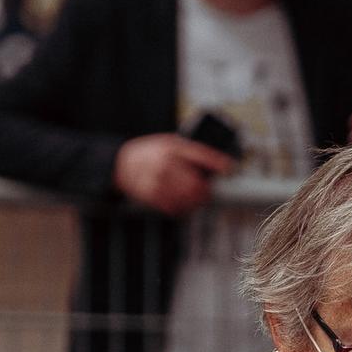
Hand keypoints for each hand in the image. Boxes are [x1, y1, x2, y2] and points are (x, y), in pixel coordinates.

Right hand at [112, 133, 234, 215]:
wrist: (121, 162)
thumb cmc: (151, 153)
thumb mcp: (169, 143)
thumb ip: (189, 152)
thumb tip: (216, 165)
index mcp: (173, 147)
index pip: (201, 154)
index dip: (218, 162)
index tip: (231, 168)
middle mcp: (166, 162)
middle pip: (197, 183)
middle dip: (206, 190)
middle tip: (207, 193)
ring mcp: (158, 179)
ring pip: (188, 198)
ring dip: (196, 202)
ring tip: (196, 200)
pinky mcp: (152, 194)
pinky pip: (175, 207)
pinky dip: (182, 208)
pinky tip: (182, 204)